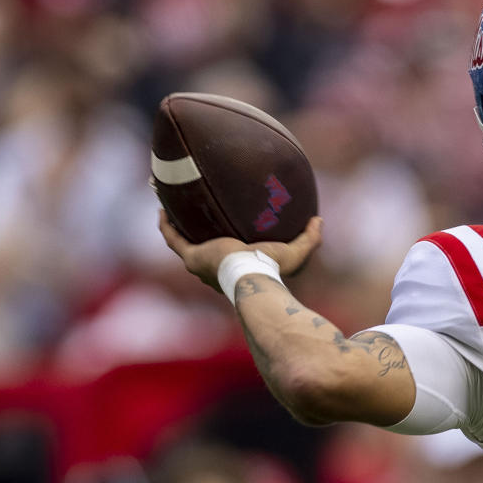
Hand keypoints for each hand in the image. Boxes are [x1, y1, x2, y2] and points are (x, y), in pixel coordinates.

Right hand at [158, 211, 322, 291]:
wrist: (252, 278)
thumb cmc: (273, 269)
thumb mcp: (296, 252)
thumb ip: (310, 238)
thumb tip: (319, 219)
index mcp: (233, 269)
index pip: (226, 256)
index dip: (222, 242)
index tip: (223, 227)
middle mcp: (212, 269)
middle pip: (200, 247)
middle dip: (195, 232)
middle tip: (193, 213)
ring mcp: (199, 264)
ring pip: (182, 242)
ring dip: (176, 225)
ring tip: (172, 205)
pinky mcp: (192, 257)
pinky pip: (173, 238)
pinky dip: (167, 225)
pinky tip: (163, 207)